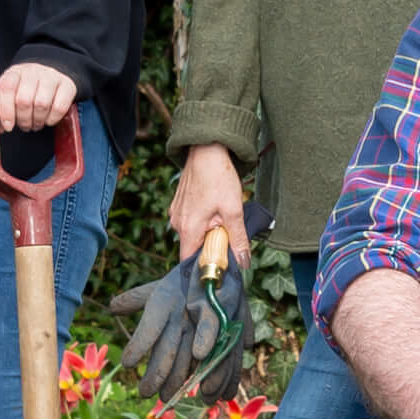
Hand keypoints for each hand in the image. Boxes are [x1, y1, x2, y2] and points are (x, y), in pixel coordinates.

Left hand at [0, 60, 79, 132]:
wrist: (51, 71)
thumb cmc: (26, 88)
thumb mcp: (11, 93)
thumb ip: (2, 109)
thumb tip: (1, 128)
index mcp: (14, 73)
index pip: (6, 89)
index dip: (6, 111)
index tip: (8, 126)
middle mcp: (32, 71)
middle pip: (24, 100)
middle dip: (23, 119)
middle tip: (25, 126)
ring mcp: (51, 76)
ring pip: (42, 104)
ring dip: (37, 121)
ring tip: (36, 124)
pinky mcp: (67, 85)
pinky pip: (59, 107)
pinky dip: (52, 119)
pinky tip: (48, 120)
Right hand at [170, 144, 251, 265]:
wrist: (207, 150)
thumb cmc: (218, 177)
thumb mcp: (233, 211)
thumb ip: (238, 239)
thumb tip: (243, 262)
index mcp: (188, 229)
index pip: (188, 262)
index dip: (202, 268)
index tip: (218, 268)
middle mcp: (176, 223)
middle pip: (192, 248)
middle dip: (210, 247)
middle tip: (227, 236)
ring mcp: (176, 213)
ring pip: (192, 233)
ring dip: (207, 232)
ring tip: (222, 217)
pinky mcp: (179, 205)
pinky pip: (190, 221)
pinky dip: (202, 221)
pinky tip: (214, 208)